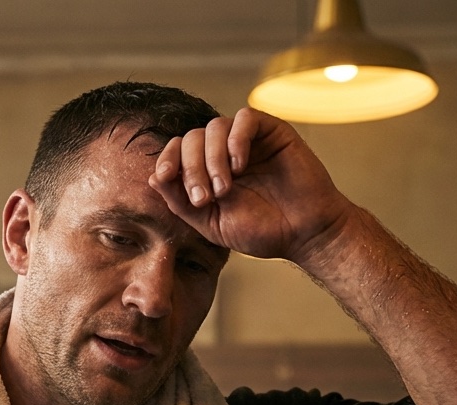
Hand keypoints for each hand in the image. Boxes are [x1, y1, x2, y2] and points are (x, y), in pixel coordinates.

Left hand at [148, 107, 352, 263]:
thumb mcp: (211, 223)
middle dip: (191, 167)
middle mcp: (225, 150)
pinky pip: (245, 118)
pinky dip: (236, 140)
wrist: (304, 234)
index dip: (167, 159)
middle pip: (192, 138)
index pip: (177, 150)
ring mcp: (248, 139)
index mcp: (207, 169)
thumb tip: (153, 178)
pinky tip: (240, 166)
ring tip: (224, 189)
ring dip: (212, 158)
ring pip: (215, 127)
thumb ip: (181, 202)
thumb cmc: (261, 231)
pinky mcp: (272, 130)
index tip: (165, 177)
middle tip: (204, 197)